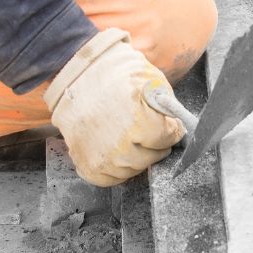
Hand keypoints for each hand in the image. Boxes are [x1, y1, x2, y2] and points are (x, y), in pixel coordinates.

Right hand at [44, 29, 188, 186]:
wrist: (75, 75)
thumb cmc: (114, 73)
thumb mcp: (151, 80)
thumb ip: (167, 107)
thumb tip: (177, 124)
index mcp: (139, 123)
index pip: (168, 139)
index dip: (171, 130)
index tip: (169, 125)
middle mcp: (119, 146)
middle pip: (151, 158)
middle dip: (156, 144)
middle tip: (152, 133)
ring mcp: (101, 158)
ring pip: (132, 170)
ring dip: (137, 157)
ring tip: (133, 139)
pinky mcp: (85, 164)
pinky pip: (110, 178)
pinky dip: (116, 168)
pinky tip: (117, 150)